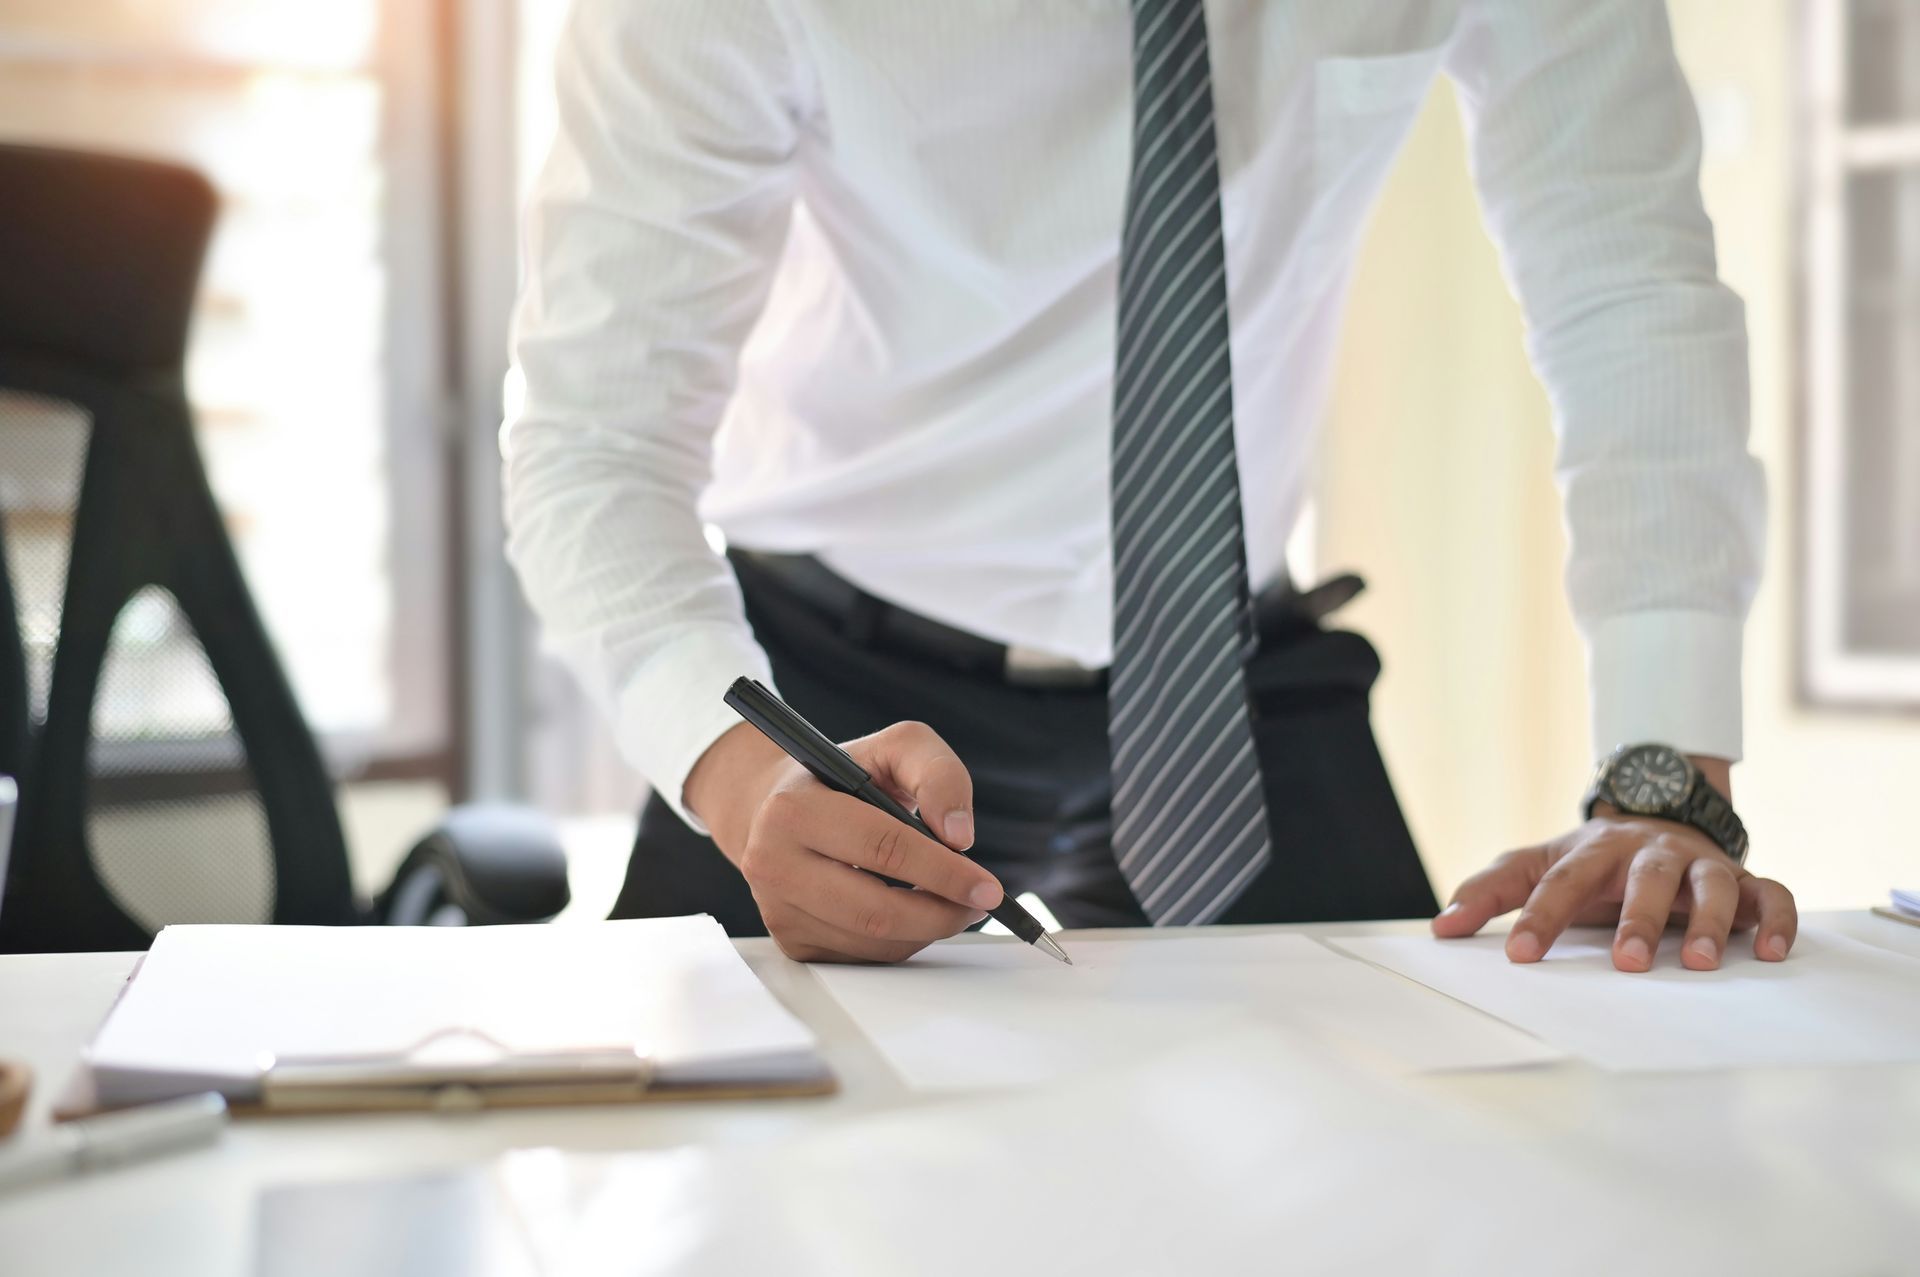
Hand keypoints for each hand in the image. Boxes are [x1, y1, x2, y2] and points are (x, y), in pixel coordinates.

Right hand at [685, 720, 1003, 962]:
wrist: (778, 806)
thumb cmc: (842, 775)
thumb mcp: (895, 748)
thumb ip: (937, 774)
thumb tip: (959, 834)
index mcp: (793, 811)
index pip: (882, 849)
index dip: (944, 872)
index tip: (988, 888)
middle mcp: (774, 865)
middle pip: (876, 911)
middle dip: (941, 914)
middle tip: (979, 904)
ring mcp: (779, 910)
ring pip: (873, 942)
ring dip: (926, 930)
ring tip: (950, 901)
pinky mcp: (791, 942)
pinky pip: (863, 957)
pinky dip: (902, 940)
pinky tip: (912, 911)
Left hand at [1430, 758, 1795, 971]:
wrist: (1660, 819)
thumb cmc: (1593, 861)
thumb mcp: (1539, 865)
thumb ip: (1491, 891)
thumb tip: (1441, 928)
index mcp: (1595, 851)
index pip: (1563, 882)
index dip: (1542, 917)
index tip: (1521, 955)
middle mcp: (1651, 854)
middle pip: (1645, 879)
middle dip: (1638, 919)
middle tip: (1627, 964)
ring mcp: (1700, 866)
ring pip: (1713, 885)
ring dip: (1710, 922)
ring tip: (1701, 964)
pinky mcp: (1745, 882)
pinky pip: (1771, 896)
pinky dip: (1777, 921)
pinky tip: (1772, 953)